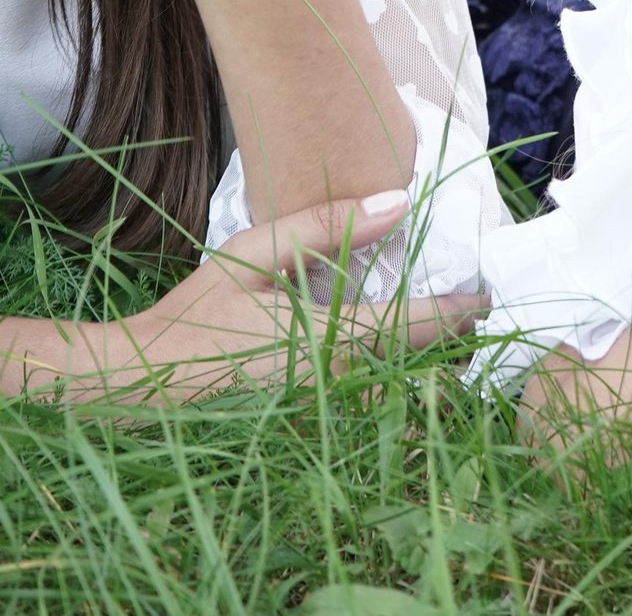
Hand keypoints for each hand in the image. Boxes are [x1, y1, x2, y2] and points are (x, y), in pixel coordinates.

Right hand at [115, 191, 484, 395]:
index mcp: (330, 343)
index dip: (463, 309)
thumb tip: (399, 199)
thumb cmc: (193, 318)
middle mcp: (340, 389)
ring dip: (424, 363)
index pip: (420, 326)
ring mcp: (328, 419)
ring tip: (444, 332)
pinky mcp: (314, 431)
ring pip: (400, 391)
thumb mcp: (251, 254)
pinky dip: (390, 383)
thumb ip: (326, 227)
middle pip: (422, 365)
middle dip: (452, 338)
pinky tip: (391, 360)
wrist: (139, 388)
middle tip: (477, 307)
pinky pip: (370, 407)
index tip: (492, 292)